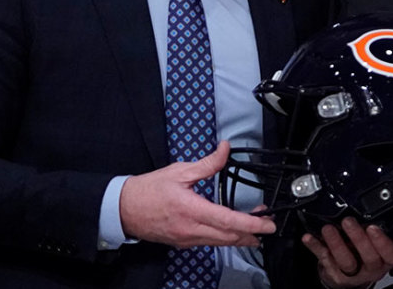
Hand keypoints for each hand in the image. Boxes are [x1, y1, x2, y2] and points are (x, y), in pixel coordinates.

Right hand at [119, 141, 275, 247]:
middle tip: (268, 225)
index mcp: (192, 210)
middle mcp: (191, 229)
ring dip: (241, 238)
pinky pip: (210, 243)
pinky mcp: (183, 242)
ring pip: (221, 243)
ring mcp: (187, 239)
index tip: (267, 224)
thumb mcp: (179, 171)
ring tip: (256, 231)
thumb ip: (207, 163)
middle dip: (252, 233)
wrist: (123, 209)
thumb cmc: (148, 190)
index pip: (228, 221)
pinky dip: (225, 239)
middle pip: (229, 237)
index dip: (251, 224)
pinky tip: (232, 233)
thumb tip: (225, 149)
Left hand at [302, 217, 392, 287]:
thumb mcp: (376, 243)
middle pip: (368, 258)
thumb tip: (370, 206)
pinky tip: (309, 238)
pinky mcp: (334, 274)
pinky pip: (324, 259)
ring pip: (346, 262)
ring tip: (328, 229)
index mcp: (384, 259)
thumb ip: (375, 229)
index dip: (383, 242)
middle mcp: (371, 268)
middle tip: (348, 222)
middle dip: (358, 239)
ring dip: (336, 243)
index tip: (373, 227)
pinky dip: (315, 247)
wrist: (349, 277)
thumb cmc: (364, 254)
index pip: (390, 253)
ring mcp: (352, 274)